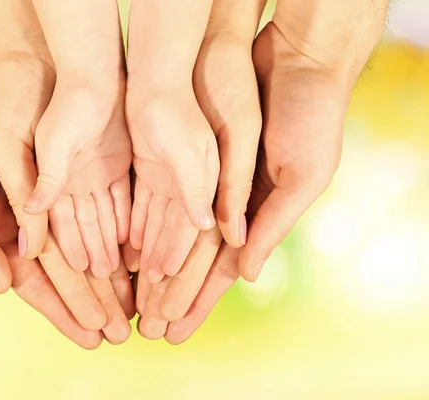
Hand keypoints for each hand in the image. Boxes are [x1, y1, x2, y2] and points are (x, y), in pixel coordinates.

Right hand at [0, 0, 133, 347]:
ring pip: (82, 240)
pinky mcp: (59, 166)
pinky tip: (131, 249)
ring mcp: (40, 192)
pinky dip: (110, 227)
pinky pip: (91, 203)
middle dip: (92, 300)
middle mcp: (18, 218)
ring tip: (132, 299)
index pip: (33, 281)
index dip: (63, 309)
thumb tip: (6, 283)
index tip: (92, 336)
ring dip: (106, 271)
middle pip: (65, 269)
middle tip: (122, 330)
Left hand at [140, 0, 388, 342]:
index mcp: (258, 215)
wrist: (297, 60)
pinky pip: (159, 198)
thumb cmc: (311, 119)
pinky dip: (143, 225)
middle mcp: (228, 204)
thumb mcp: (301, 175)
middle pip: (190, 259)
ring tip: (130, 297)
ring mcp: (205, 181)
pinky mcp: (187, 158)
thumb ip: (272, 222)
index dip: (196, 300)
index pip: (221, 269)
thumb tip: (248, 273)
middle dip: (168, 294)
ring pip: (170, 233)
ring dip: (151, 267)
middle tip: (144, 328)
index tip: (174, 331)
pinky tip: (126, 250)